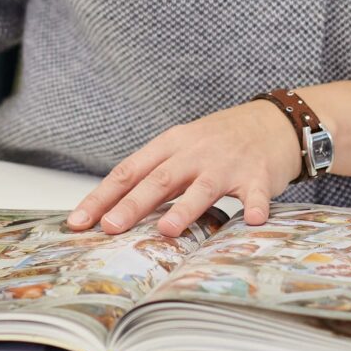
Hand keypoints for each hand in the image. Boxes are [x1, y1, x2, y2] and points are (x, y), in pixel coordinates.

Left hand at [66, 99, 304, 238]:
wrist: (271, 121)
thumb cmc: (217, 142)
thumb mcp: (182, 149)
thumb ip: (153, 176)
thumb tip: (111, 212)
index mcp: (170, 145)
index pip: (129, 170)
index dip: (103, 196)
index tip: (78, 221)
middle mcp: (195, 152)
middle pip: (159, 179)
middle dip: (132, 204)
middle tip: (109, 228)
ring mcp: (227, 163)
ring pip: (201, 187)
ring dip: (184, 208)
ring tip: (167, 230)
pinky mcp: (258, 174)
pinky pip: (255, 193)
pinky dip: (254, 206)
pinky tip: (251, 221)